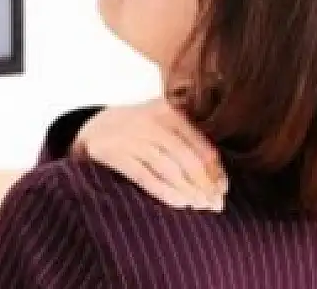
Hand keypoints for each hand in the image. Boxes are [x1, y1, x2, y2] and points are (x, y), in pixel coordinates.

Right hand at [73, 98, 227, 211]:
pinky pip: (145, 177)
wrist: (93, 129)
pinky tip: (179, 203)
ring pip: (168, 169)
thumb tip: (218, 179)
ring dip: (187, 191)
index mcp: (168, 110)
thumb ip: (186, 141)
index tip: (223, 189)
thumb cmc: (138, 131)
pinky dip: (164, 192)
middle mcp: (150, 120)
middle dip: (204, 184)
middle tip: (214, 204)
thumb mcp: (162, 123)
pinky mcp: (112, 153)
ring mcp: (129, 136)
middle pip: (186, 158)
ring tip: (199, 206)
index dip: (215, 170)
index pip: (200, 144)